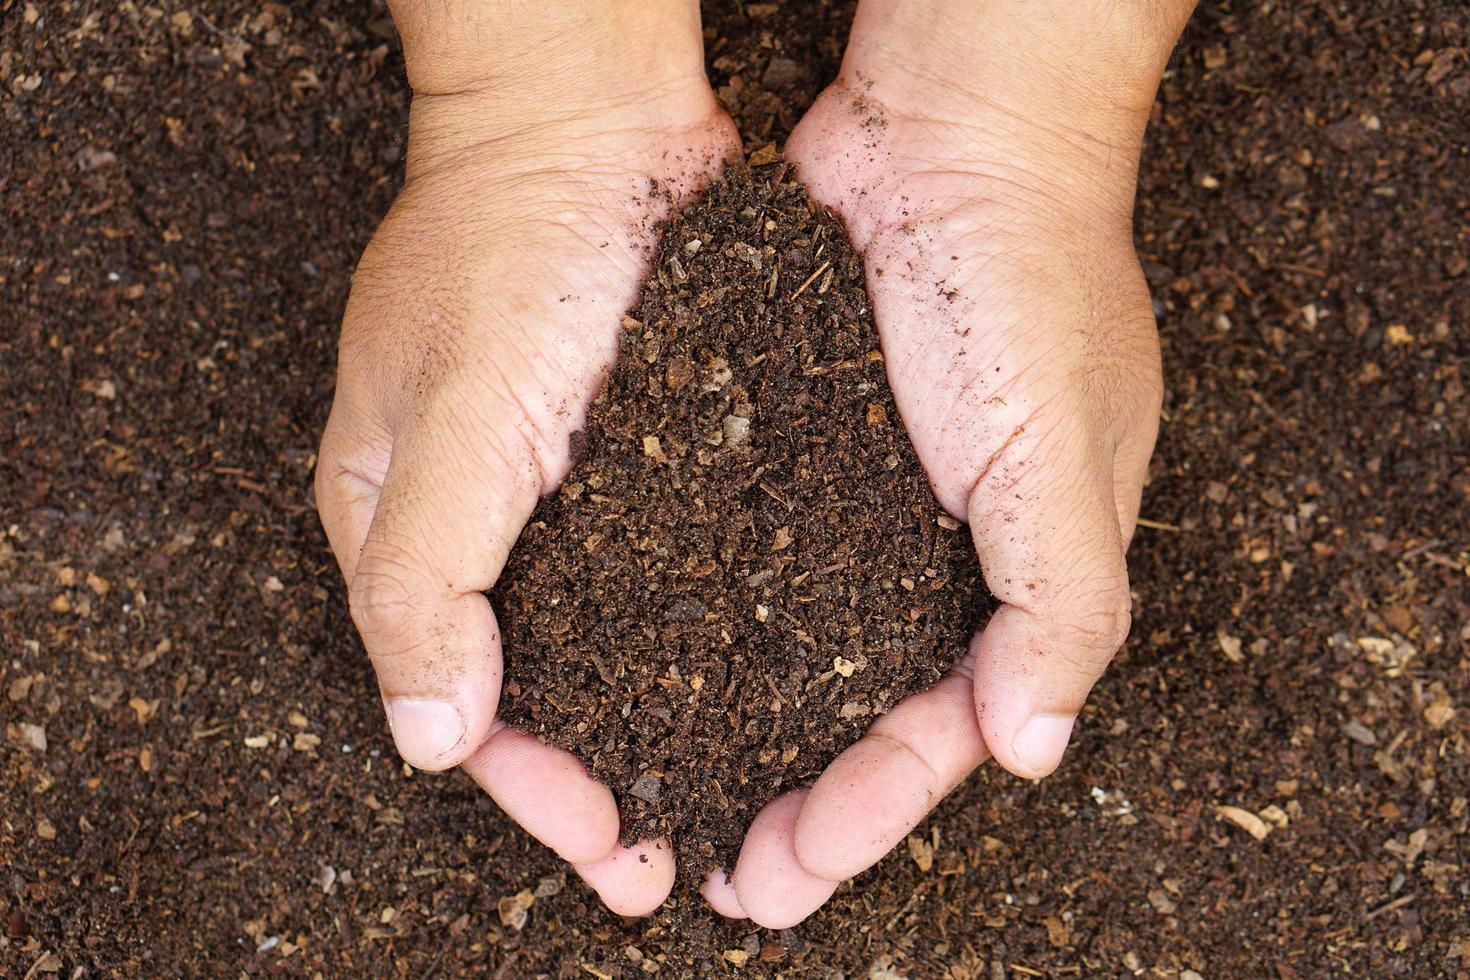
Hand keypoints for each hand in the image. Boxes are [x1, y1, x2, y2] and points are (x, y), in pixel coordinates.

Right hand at [315, 1, 738, 914]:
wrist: (594, 121)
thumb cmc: (511, 250)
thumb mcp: (449, 420)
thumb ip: (423, 581)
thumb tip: (431, 739)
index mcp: (397, 524)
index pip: (458, 698)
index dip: (537, 791)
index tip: (619, 852)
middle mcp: (473, 519)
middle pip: (527, 685)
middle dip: (596, 779)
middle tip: (673, 856)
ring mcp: (550, 484)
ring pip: (592, 637)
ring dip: (647, 719)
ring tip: (717, 789)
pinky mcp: (624, 448)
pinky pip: (645, 567)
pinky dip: (681, 632)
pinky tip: (744, 672)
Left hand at [706, 0, 1195, 926]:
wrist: (950, 138)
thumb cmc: (1028, 284)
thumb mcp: (1066, 458)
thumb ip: (1062, 607)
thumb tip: (1035, 751)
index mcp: (1025, 574)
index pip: (947, 730)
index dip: (869, 810)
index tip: (783, 870)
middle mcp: (946, 555)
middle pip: (868, 713)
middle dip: (805, 803)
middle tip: (728, 879)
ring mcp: (870, 504)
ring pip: (807, 654)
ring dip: (753, 732)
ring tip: (683, 802)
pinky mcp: (803, 450)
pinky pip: (761, 562)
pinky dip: (720, 625)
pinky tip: (660, 667)